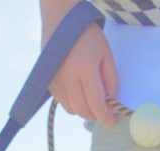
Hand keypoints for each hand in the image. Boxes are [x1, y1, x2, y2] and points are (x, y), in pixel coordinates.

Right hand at [41, 2, 117, 123]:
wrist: (61, 19)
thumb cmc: (89, 35)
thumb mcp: (106, 55)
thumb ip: (111, 81)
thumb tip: (111, 103)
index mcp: (84, 69)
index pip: (96, 104)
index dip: (105, 117)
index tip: (112, 121)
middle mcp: (67, 77)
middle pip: (82, 110)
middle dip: (95, 115)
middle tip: (103, 110)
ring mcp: (55, 79)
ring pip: (70, 109)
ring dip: (82, 110)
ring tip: (90, 100)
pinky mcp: (48, 80)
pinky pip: (61, 102)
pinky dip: (71, 103)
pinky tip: (78, 93)